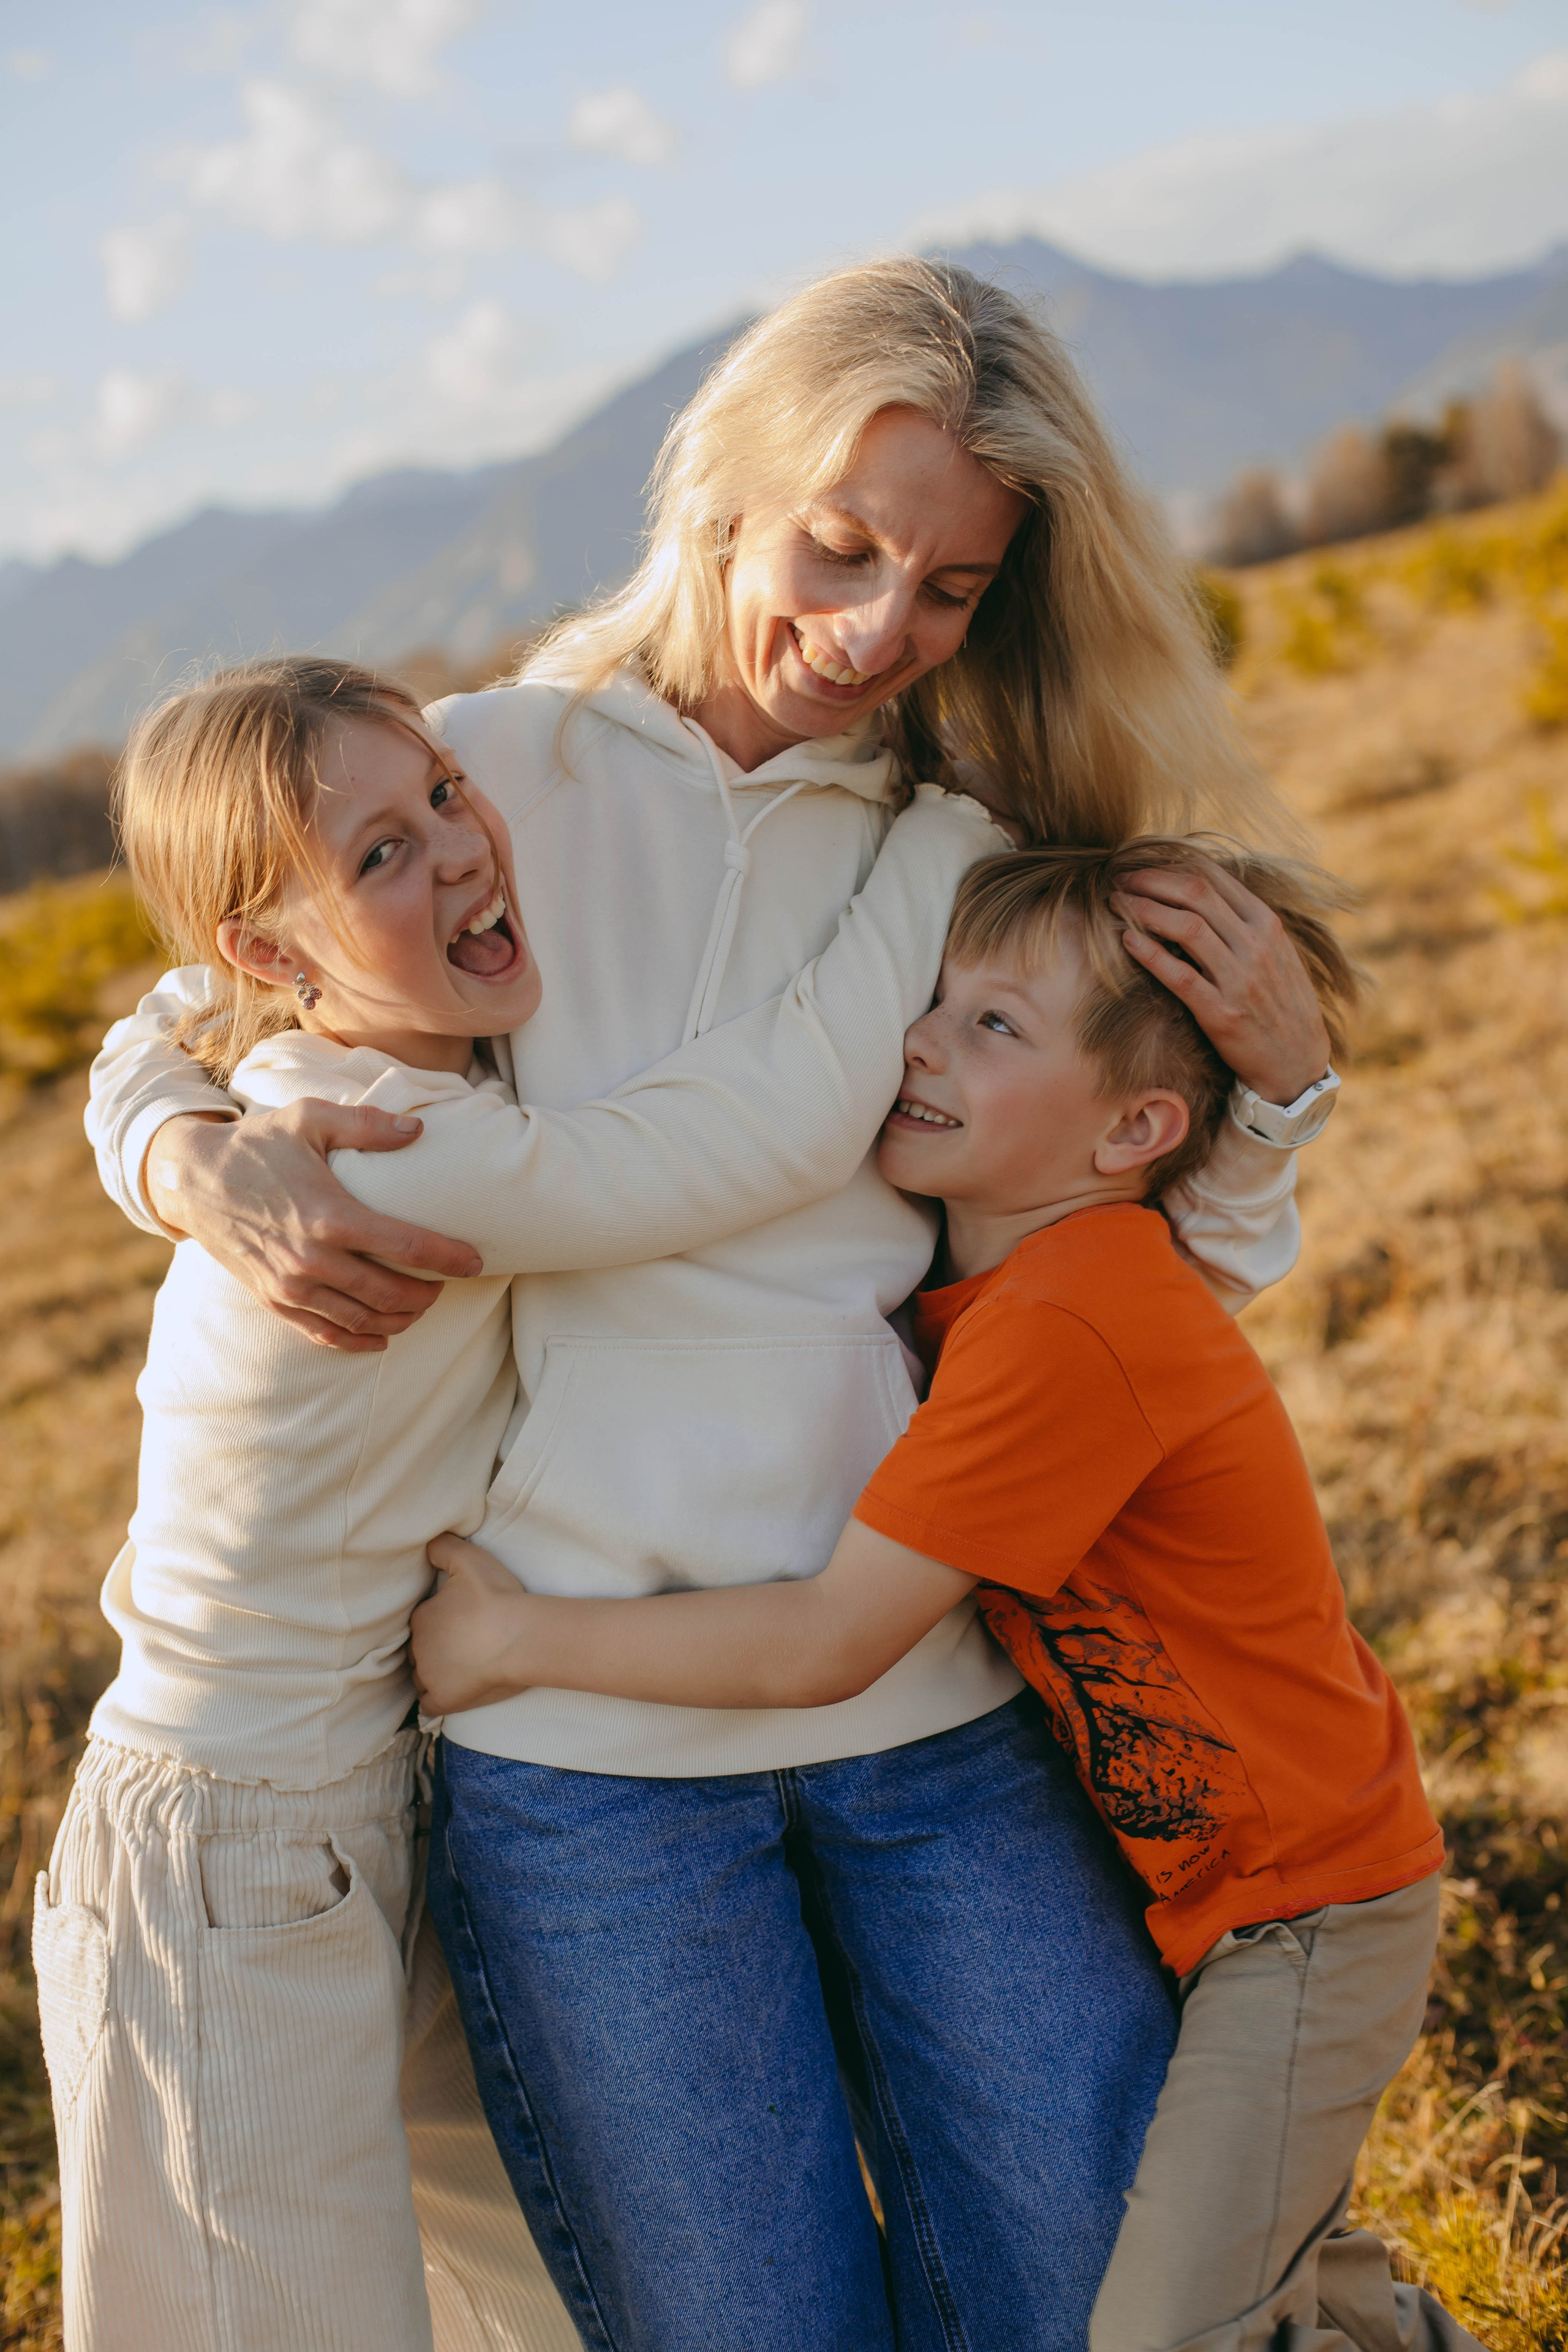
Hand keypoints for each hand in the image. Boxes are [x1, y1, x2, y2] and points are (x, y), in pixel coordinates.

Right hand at [144, 1103, 482, 1352]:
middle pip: (389, 1294)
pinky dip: (358, 1341)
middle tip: (447, 1283)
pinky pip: (324, 1334)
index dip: (448, 1258)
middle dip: (428, 1295)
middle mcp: (311, 1259)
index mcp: (329, 1215)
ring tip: (421, 1306)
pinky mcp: (274, 1300)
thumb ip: (367, 1125)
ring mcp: (290, 1286)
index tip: (475, 1261)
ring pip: (361, 1321)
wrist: (192, 1180)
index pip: (405, 1247)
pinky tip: (381, 1336)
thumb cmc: (257, 1145)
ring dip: (400, 1320)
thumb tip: (419, 1129)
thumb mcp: (310, 1119)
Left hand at [411, 1533, 534, 1713]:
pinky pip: (428, 1704)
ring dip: (435, 1673)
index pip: (423, 1621)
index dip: (442, 1621)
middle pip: (421, 1649)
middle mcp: (418, 1648)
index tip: (464, 1621)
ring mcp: (429, 1677)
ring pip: (422, 1676)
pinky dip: (437, 1699)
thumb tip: (427, 1543)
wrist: (521, 1637)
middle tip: (466, 1644)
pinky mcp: (443, 1700)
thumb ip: (443, 1547)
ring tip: (462, 1668)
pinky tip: (452, 1692)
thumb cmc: (498, 1597)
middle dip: (437, 1648)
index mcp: (422, 1616)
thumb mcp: (470, 1559)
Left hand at [1111, 861, 1330, 1103]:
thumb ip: (1243, 922)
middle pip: (1196, 894)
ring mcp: (1240, 979)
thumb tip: (1201, 892)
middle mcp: (1256, 945)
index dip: (1170, 867)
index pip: (1214, 878)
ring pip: (1186, 928)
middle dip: (1150, 881)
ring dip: (1144, 910)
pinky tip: (1127, 941)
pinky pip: (1180, 976)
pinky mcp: (1222, 1013)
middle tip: (1119, 880)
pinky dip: (1150, 954)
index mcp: (1266, 924)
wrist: (1297, 1062)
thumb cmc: (1279, 1002)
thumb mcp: (1275, 952)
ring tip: (1116, 905)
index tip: (1140, 867)